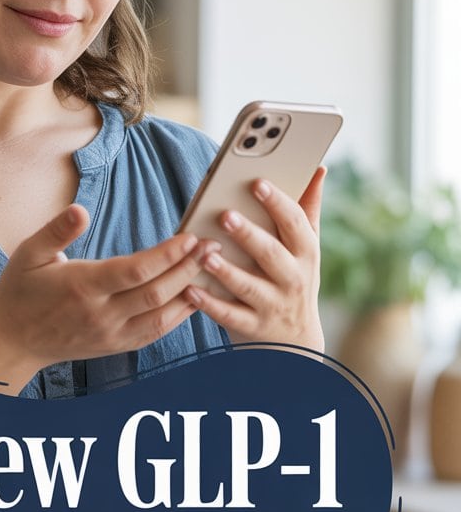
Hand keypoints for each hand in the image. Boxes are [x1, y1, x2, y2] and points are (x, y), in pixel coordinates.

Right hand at [0, 204, 212, 390]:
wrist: (12, 342)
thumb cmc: (19, 292)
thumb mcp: (28, 253)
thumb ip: (56, 231)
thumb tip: (79, 210)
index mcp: (81, 287)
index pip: (134, 271)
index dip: (166, 255)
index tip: (189, 236)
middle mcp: (100, 314)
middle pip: (156, 293)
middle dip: (189, 268)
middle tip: (213, 245)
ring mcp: (111, 334)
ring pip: (162, 316)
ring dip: (191, 291)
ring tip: (212, 266)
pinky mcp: (117, 345)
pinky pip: (156, 332)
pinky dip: (180, 315)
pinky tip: (196, 295)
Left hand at [184, 168, 325, 351]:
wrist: (296, 343)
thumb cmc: (295, 281)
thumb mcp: (308, 249)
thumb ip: (308, 209)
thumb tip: (319, 169)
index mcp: (305, 253)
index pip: (294, 224)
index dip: (278, 203)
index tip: (258, 183)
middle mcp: (292, 279)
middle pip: (271, 254)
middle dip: (249, 234)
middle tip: (225, 215)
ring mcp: (272, 305)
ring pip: (248, 287)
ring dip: (226, 271)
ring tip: (206, 254)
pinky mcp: (252, 327)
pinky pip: (229, 316)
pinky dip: (209, 304)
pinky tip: (190, 289)